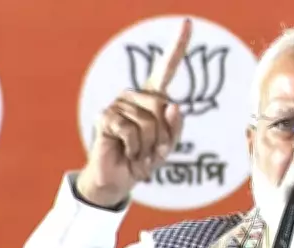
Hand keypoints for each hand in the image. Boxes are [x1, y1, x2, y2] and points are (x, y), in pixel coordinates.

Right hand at [77, 18, 191, 206]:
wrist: (120, 178)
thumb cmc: (146, 159)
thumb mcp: (168, 145)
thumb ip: (175, 128)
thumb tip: (173, 105)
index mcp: (154, 98)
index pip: (167, 68)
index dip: (178, 46)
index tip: (188, 22)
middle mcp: (135, 96)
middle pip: (163, 108)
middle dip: (163, 136)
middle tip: (151, 150)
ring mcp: (118, 104)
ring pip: (149, 123)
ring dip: (148, 146)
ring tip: (138, 152)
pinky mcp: (105, 116)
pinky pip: (131, 131)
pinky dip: (135, 148)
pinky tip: (127, 152)